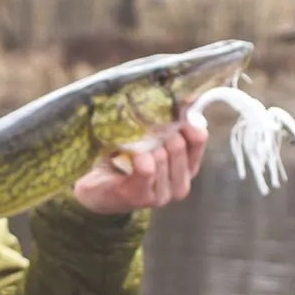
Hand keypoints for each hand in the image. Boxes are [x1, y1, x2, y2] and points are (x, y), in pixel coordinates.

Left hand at [72, 122, 208, 215]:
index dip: (185, 120)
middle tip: (140, 127)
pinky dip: (137, 156)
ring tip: (130, 145)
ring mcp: (163, 195)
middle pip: (178, 145)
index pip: (198, 138)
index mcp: (187, 169)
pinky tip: (128, 154)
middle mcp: (180, 185)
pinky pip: (147, 168)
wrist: (96, 191)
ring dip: (142, 145)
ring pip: (161, 156)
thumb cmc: (123, 163)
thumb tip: (189, 97)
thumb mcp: (150, 142)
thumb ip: (170, 125)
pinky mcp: (142, 197)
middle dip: (158, 132)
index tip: (169, 109)